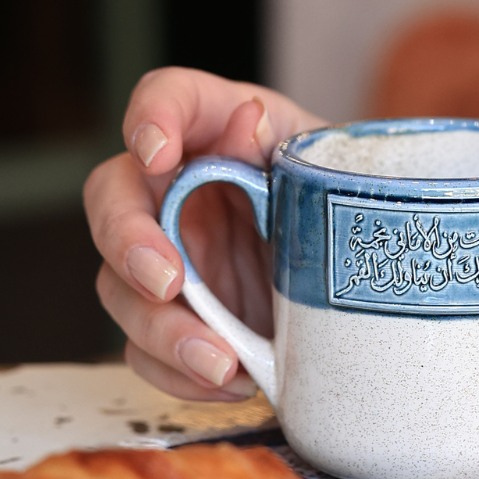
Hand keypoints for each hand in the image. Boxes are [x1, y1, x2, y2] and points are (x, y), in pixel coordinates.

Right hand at [84, 69, 324, 400]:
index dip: (150, 118)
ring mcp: (166, 255)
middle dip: (129, 242)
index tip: (158, 153)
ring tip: (222, 360)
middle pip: (112, 199)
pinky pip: (147, 351)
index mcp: (215, 130)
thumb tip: (247, 118)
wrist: (366, 279)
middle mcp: (172, 188)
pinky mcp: (173, 317)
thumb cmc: (343, 208)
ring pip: (120, 286)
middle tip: (168, 281)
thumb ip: (287, 146)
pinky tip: (235, 382)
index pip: (165, 96)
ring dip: (161, 329)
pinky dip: (182, 374)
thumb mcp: (330, 173)